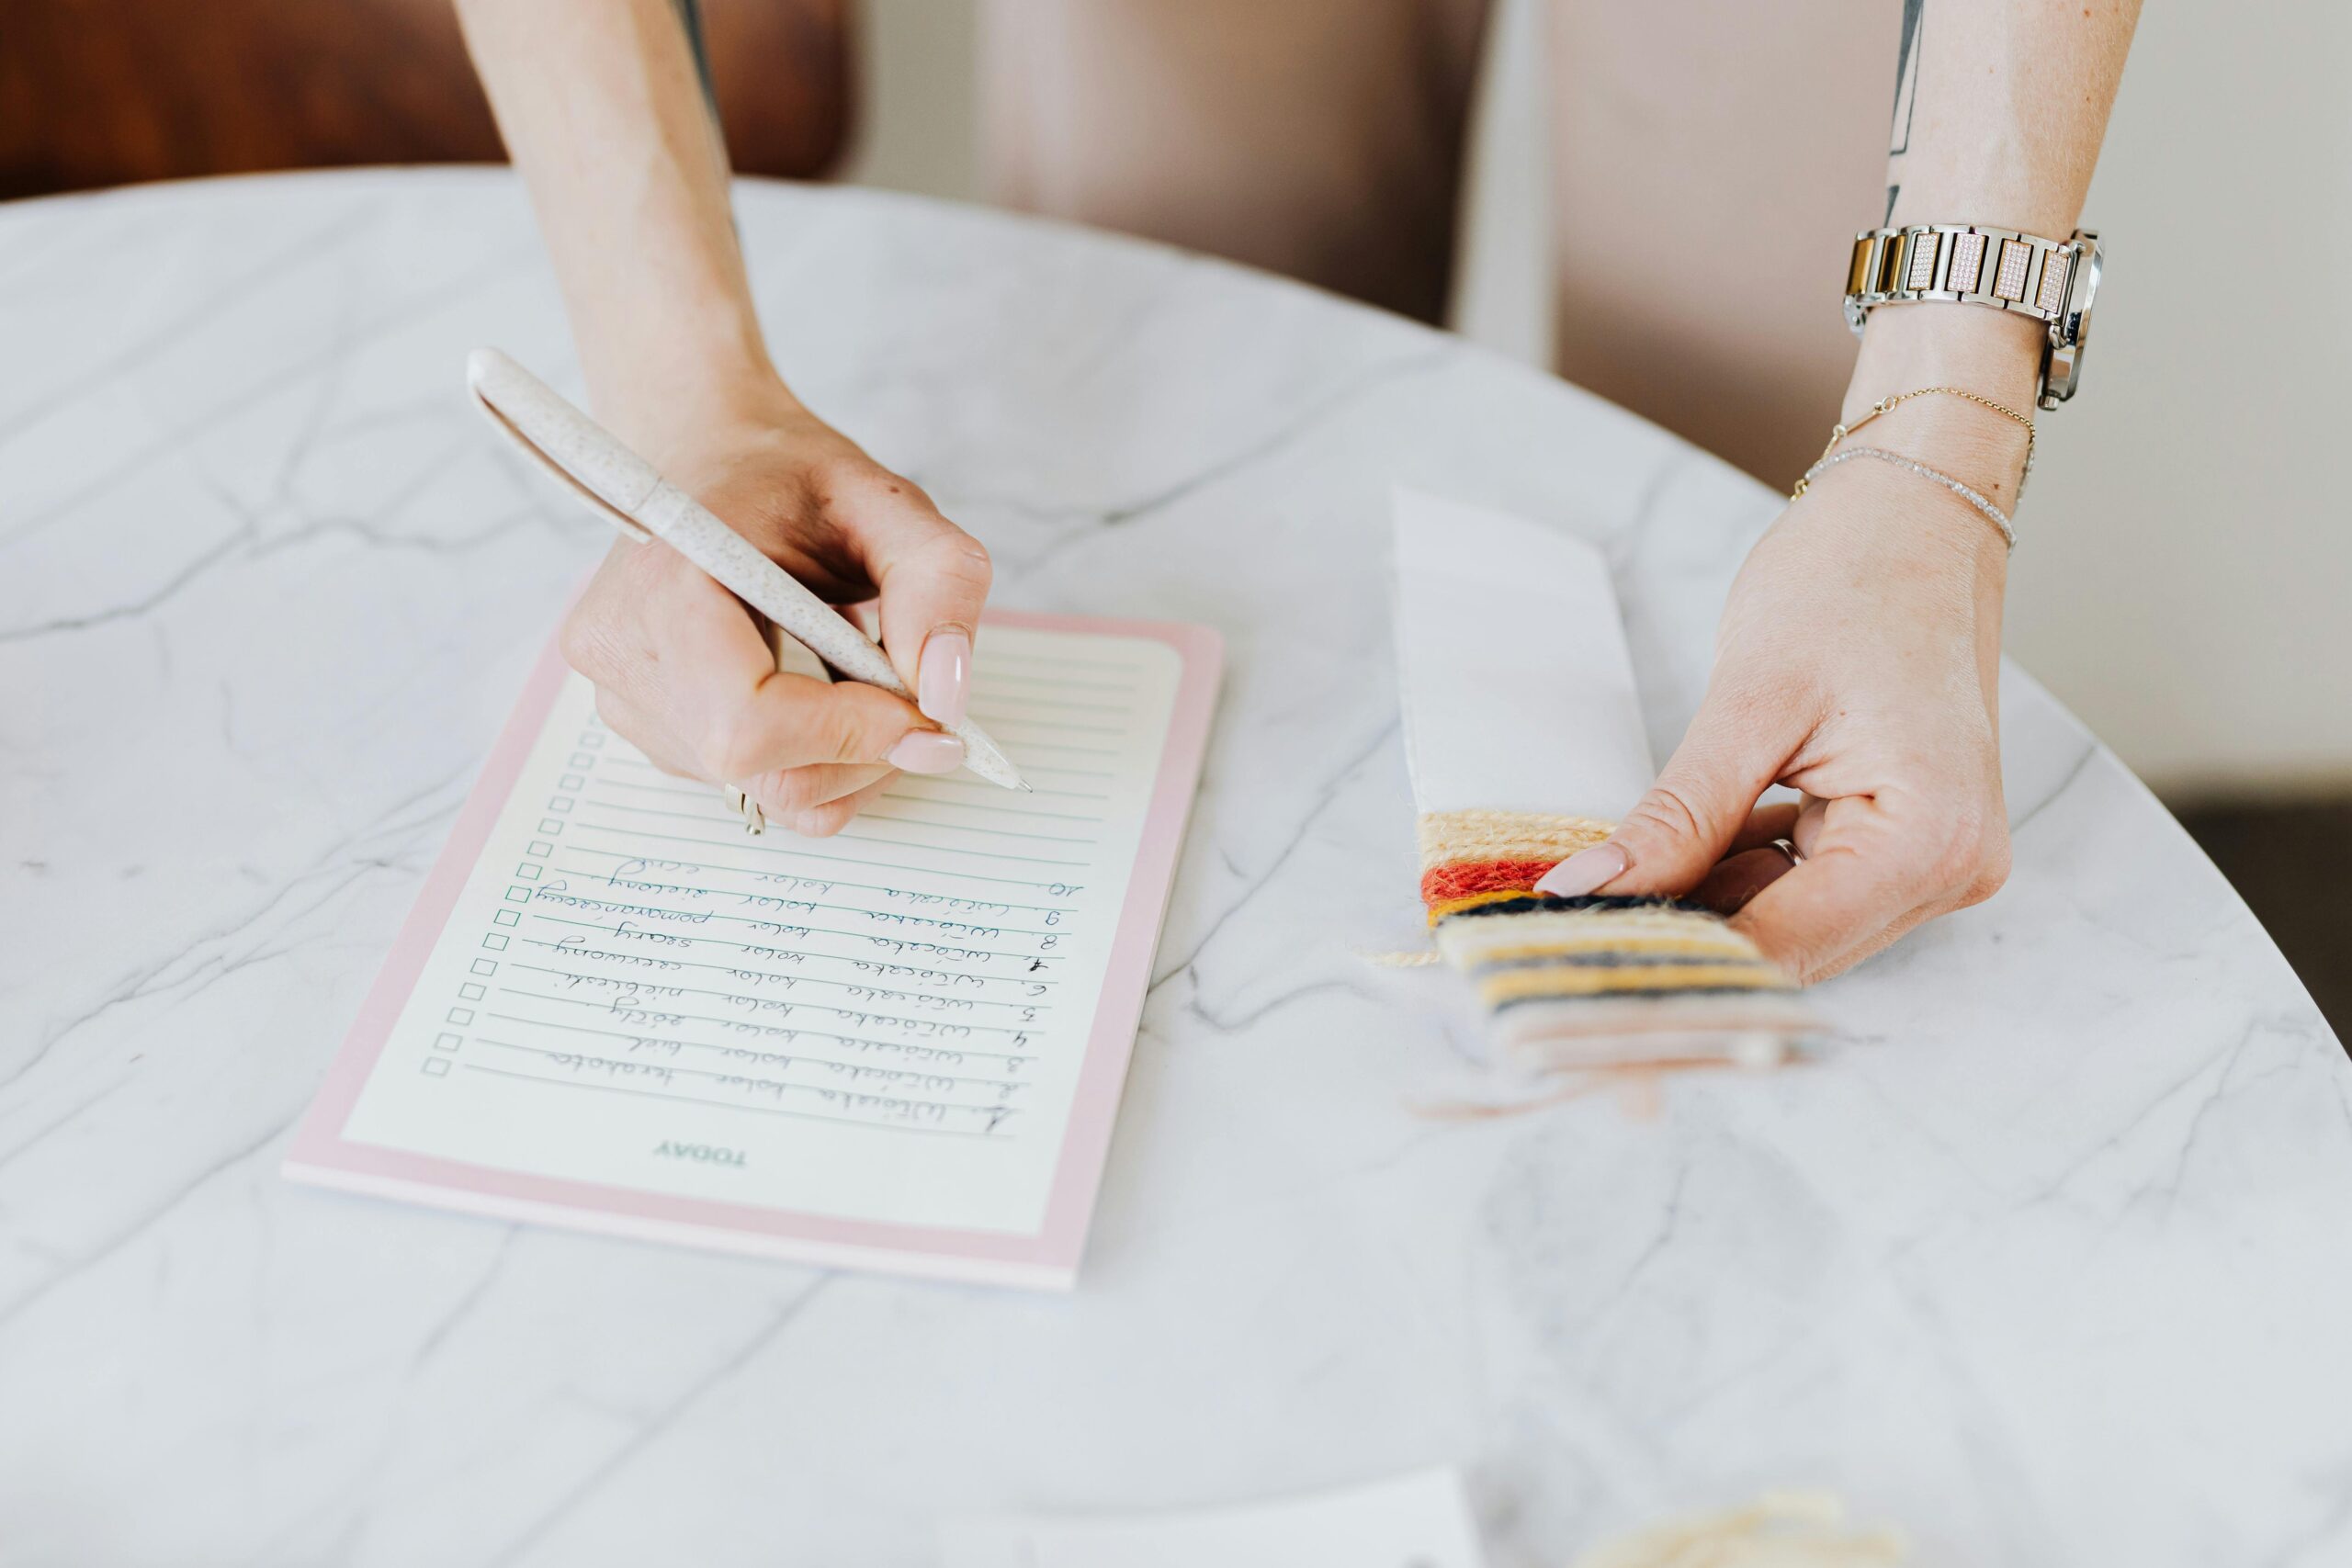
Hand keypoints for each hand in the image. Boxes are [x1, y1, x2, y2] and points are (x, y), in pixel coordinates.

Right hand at [560, 384, 991, 835]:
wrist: (708, 457)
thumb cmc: (786, 476)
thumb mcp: (884, 500)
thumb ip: (936, 581)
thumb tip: (946, 698)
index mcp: (665, 588)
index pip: (750, 725)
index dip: (853, 734)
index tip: (923, 710)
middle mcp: (625, 658)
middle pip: (766, 772)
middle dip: (866, 750)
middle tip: (910, 689)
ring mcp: (626, 702)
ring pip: (768, 790)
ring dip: (846, 752)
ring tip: (853, 667)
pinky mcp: (649, 729)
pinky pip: (753, 783)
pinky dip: (813, 754)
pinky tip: (815, 686)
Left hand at [1537, 416, 2018, 981]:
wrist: (1920, 513)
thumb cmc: (1851, 578)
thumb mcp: (1747, 704)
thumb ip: (1674, 820)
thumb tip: (1587, 896)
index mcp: (1929, 841)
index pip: (1780, 948)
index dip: (1671, 959)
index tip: (1575, 951)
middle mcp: (1952, 871)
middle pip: (1788, 950)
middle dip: (1684, 930)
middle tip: (1579, 908)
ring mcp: (1938, 862)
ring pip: (1790, 925)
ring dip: (1707, 897)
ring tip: (1636, 848)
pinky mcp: (1908, 844)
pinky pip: (1807, 886)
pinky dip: (1741, 867)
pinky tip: (1698, 825)